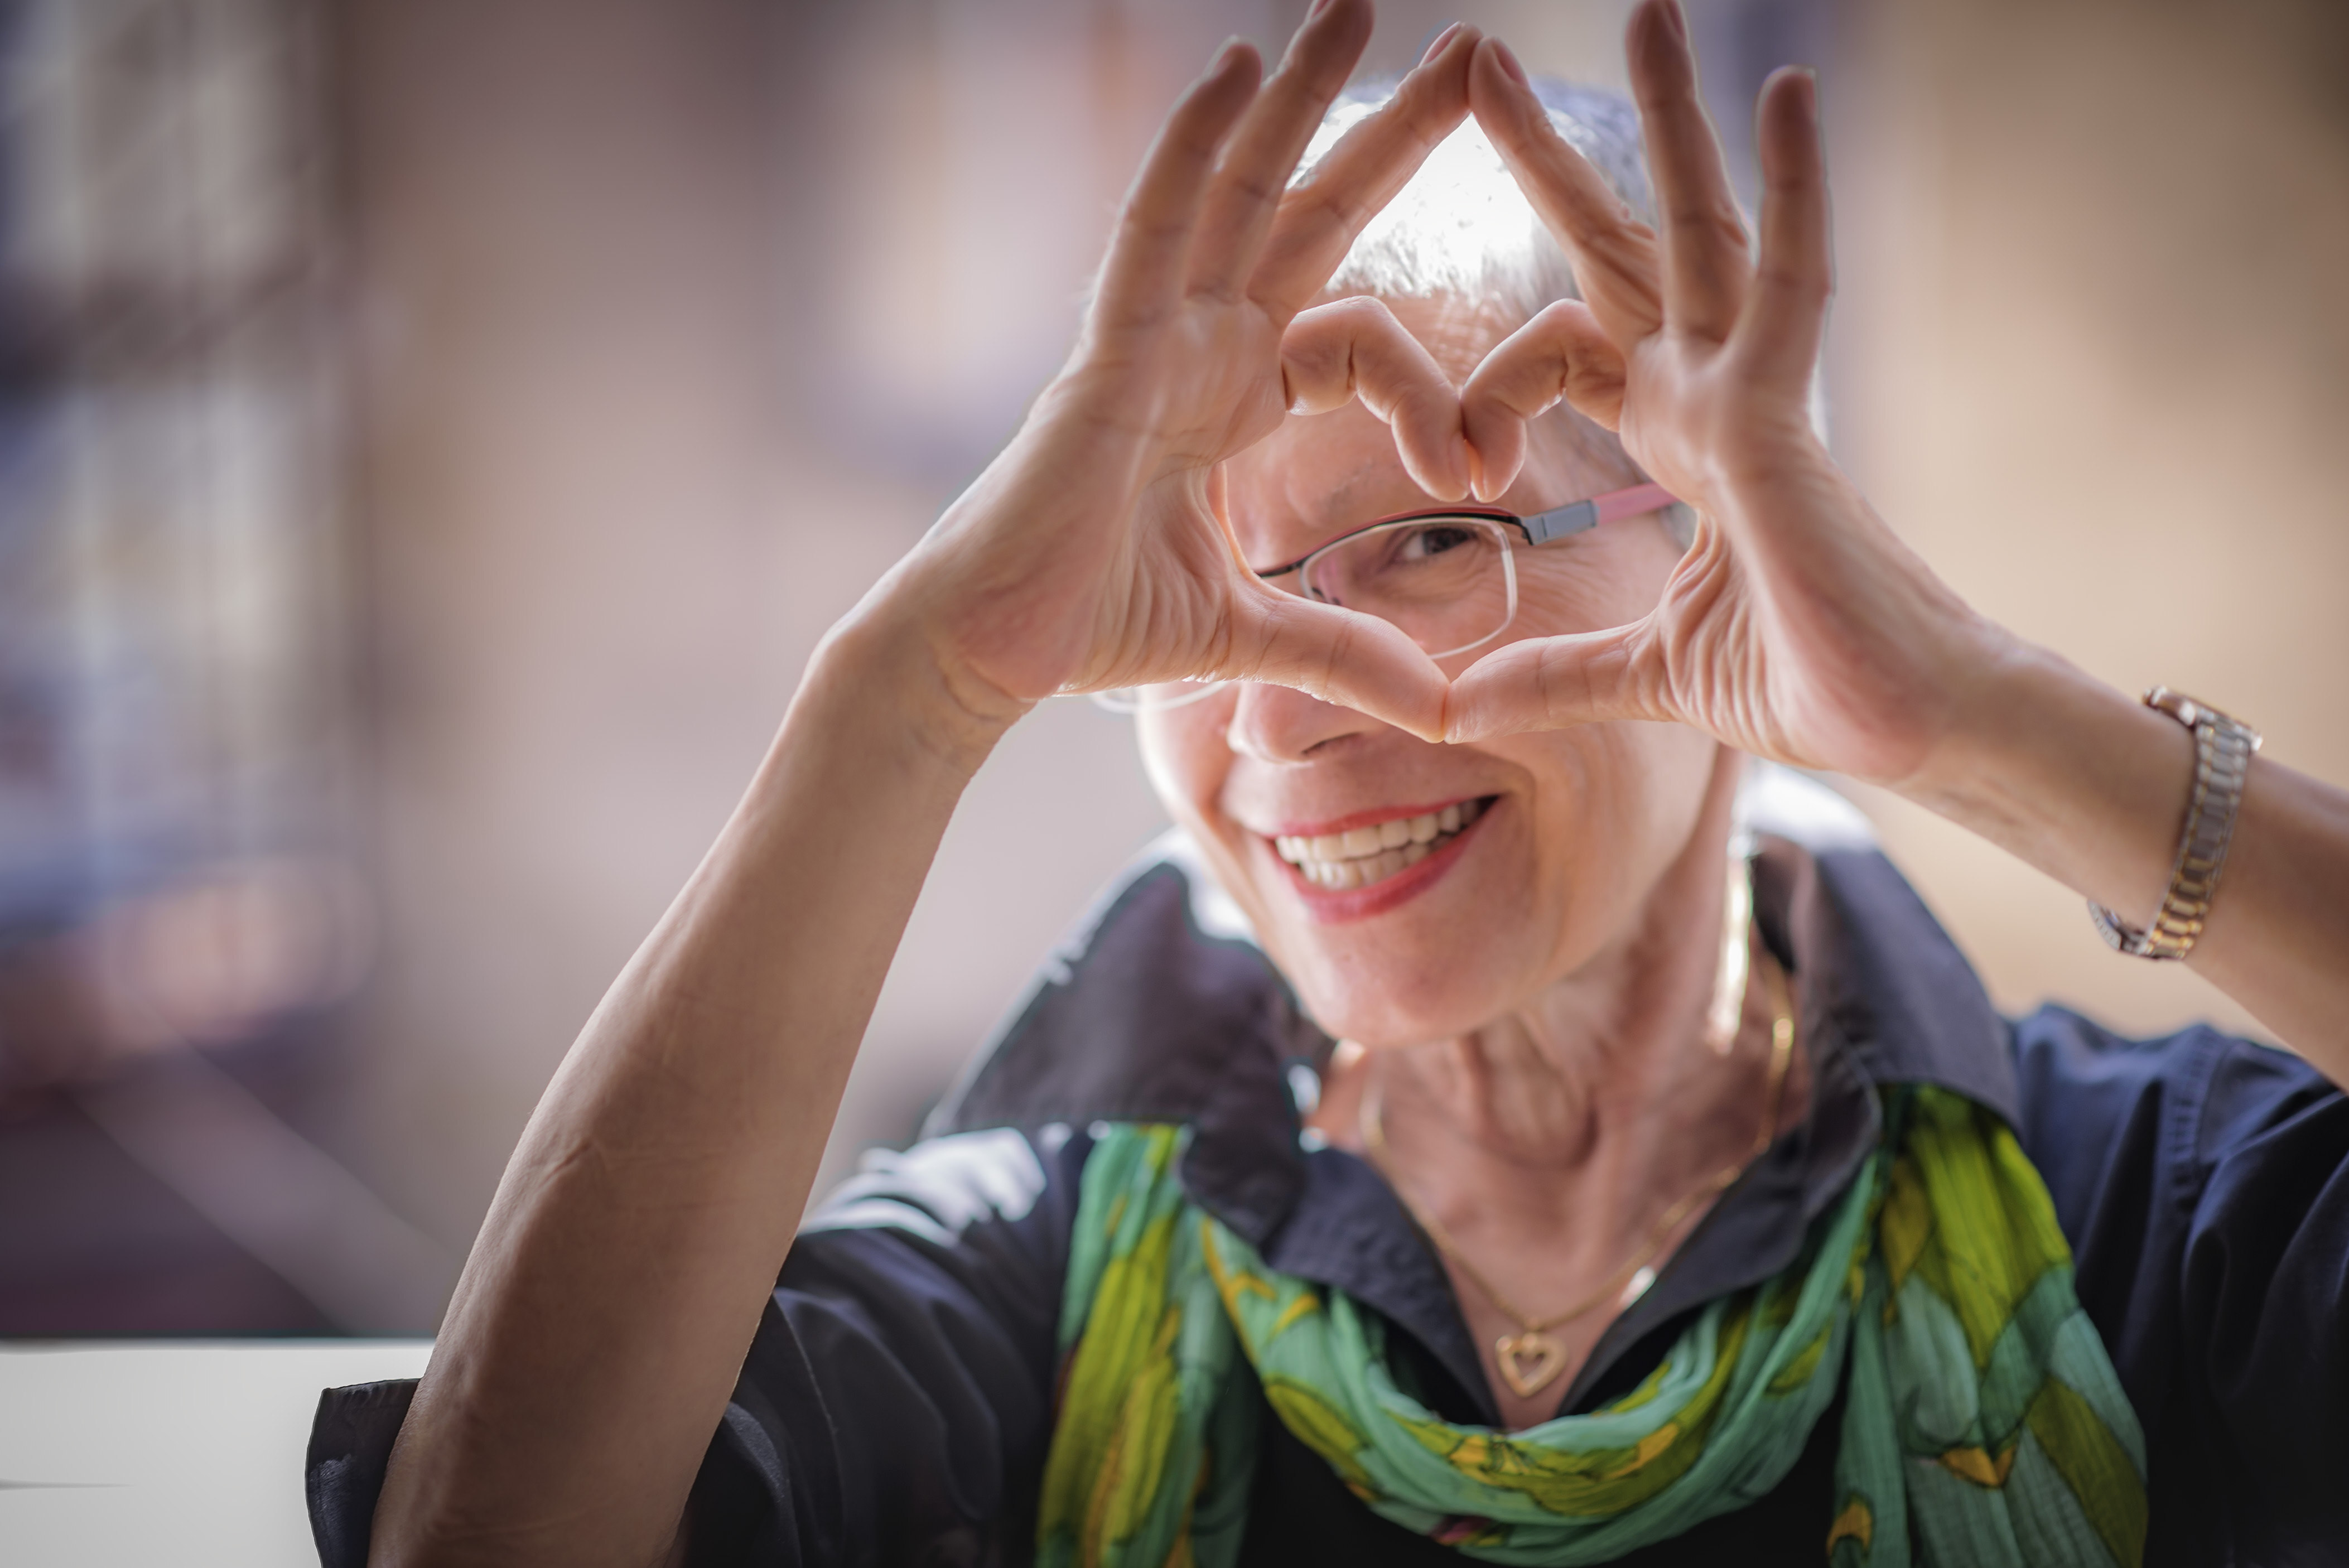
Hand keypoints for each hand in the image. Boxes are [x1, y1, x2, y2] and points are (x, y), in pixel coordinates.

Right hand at [881, 5, 1482, 745]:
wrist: (990, 657)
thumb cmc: (1091, 626)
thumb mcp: (1251, 634)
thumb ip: (1345, 651)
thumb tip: (1439, 703)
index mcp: (1234, 398)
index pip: (1359, 337)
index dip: (1434, 387)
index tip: (1485, 462)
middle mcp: (1198, 346)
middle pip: (1309, 212)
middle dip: (1388, 133)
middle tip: (1472, 51)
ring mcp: (1150, 336)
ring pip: (1235, 190)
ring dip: (1295, 95)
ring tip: (1357, 4)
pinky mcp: (1104, 353)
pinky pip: (1151, 229)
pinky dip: (1190, 148)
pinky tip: (1232, 69)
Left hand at [1444, 2, 2003, 787]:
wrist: (1909, 732)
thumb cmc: (1809, 686)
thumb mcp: (1640, 674)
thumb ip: (1551, 674)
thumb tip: (1453, 708)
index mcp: (1680, 444)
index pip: (1567, 355)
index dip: (1489, 386)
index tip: (1447, 461)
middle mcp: (1714, 399)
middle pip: (1623, 251)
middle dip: (1555, 162)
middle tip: (1487, 64)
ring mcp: (1754, 399)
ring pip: (1703, 231)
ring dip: (1670, 122)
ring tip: (1647, 10)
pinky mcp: (1789, 422)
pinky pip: (1790, 282)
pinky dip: (1791, 188)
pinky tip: (1781, 88)